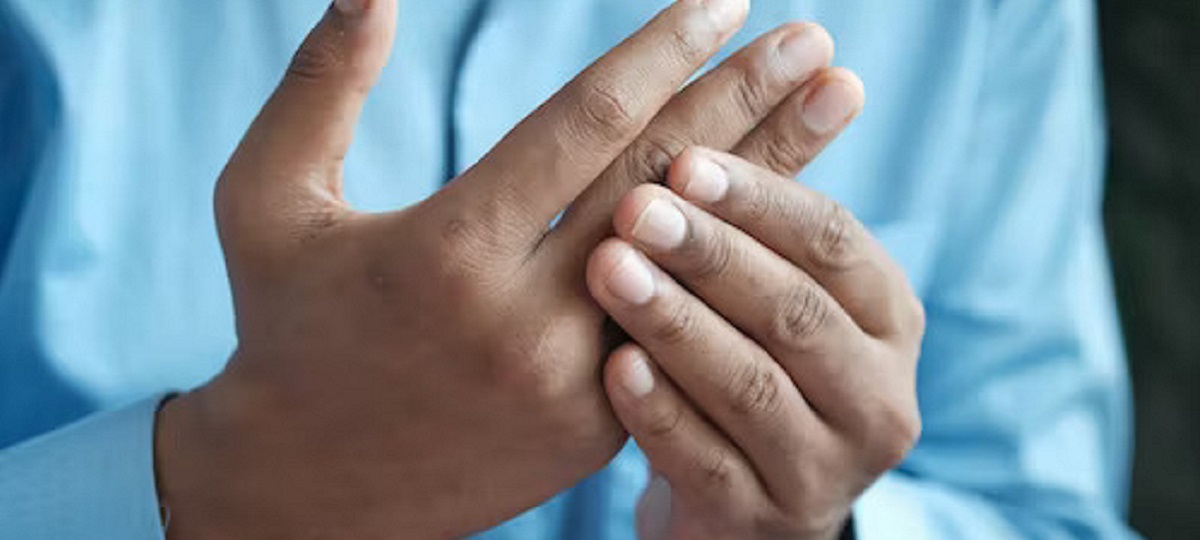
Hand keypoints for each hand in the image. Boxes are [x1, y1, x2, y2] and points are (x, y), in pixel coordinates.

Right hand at [154, 0, 848, 536]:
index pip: (583, 126)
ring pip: (696, 259)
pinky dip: (735, 259)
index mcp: (447, 251)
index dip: (662, 52)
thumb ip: (319, 87)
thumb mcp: (264, 201)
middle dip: (747, 99)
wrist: (309, 484)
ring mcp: (573, 381)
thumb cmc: (284, 327)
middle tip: (814, 39)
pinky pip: (685, 321)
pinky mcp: (598, 424)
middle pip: (662, 183)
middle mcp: (523, 320)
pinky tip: (784, 205)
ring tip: (835, 102)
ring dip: (775, 175)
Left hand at [589, 128, 925, 535]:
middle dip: (713, 254)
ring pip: (754, 388)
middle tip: (636, 209)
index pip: (835, 244)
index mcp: (890, 319)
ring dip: (680, 322)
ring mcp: (826, 469)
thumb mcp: (778, 288)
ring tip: (612, 271)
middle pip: (796, 313)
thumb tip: (817, 66)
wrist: (748, 493)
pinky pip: (708, 465)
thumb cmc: (753, 357)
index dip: (763, 199)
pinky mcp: (765, 522)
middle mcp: (879, 396)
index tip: (685, 160)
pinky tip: (615, 368)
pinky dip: (662, 413)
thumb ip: (775, 209)